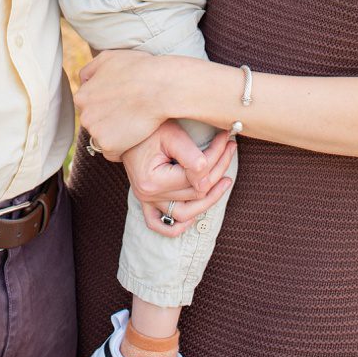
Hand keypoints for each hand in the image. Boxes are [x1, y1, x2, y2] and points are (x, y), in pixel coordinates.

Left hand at [74, 49, 173, 158]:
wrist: (161, 86)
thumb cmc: (140, 68)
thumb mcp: (109, 57)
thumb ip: (89, 70)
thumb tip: (83, 81)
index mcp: (82, 96)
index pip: (90, 106)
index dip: (108, 103)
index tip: (122, 101)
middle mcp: (84, 115)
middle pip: (95, 123)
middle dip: (109, 119)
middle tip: (130, 112)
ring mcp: (95, 132)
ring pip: (103, 138)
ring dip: (116, 134)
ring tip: (135, 122)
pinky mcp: (109, 145)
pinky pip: (113, 153)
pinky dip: (124, 148)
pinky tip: (136, 135)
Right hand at [124, 123, 235, 237]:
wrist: (127, 130)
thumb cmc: (149, 130)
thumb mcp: (172, 136)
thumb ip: (191, 157)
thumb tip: (208, 173)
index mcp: (153, 180)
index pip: (196, 177)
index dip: (217, 158)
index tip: (226, 139)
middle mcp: (148, 195)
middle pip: (195, 193)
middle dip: (218, 169)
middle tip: (230, 148)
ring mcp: (146, 200)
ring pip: (183, 214)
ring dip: (209, 200)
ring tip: (226, 181)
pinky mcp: (146, 200)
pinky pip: (158, 224)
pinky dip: (177, 226)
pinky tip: (195, 216)